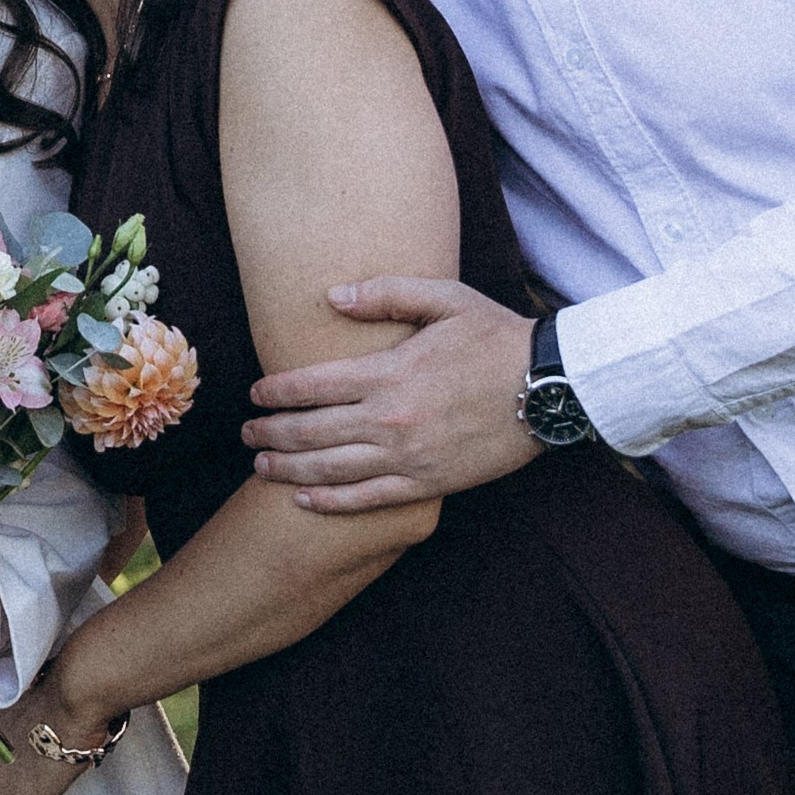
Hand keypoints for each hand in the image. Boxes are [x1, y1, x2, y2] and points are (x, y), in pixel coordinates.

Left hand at [242, 276, 542, 513]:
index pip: (312, 385)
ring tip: (261, 467)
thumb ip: (386, 292)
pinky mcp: (428, 482)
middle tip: (245, 434)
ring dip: (288, 470)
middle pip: (311, 432)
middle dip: (270, 434)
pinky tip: (305, 500)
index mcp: (389, 371)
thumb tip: (333, 296)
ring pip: (331, 470)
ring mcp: (408, 456)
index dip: (275, 392)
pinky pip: (368, 498)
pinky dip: (331, 502)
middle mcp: (390, 418)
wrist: (550, 387)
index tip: (254, 394)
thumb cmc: (496, 336)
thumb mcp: (445, 298)